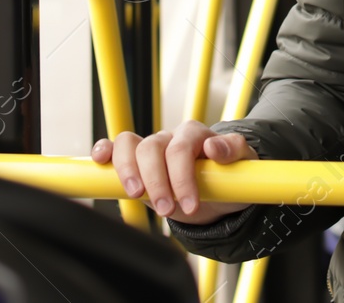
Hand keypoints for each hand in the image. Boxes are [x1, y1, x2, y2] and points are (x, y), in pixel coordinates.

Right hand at [91, 120, 258, 224]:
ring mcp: (150, 148)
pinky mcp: (135, 162)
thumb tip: (214, 147)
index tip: (190, 204)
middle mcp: (169, 138)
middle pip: (151, 148)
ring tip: (138, 195)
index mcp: (194, 134)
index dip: (182, 177)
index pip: (180, 148)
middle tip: (168, 210)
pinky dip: (104, 151)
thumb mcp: (243, 165)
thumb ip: (234, 151)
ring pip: (128, 145)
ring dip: (129, 172)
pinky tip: (101, 162)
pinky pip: (114, 147)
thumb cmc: (229, 177)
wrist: (219, 193)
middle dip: (157, 182)